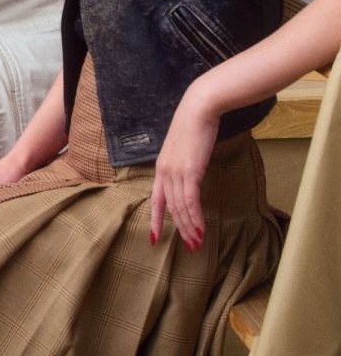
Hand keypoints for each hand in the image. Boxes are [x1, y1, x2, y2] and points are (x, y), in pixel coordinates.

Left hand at [150, 87, 218, 251]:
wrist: (199, 109)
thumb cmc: (194, 126)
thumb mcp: (184, 149)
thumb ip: (184, 164)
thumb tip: (191, 176)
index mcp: (161, 167)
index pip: (155, 199)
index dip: (155, 218)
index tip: (154, 236)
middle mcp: (164, 172)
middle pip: (169, 207)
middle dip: (179, 229)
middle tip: (189, 246)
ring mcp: (175, 172)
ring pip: (179, 207)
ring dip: (189, 227)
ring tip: (197, 243)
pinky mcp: (189, 171)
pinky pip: (190, 200)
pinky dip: (195, 217)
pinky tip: (201, 229)